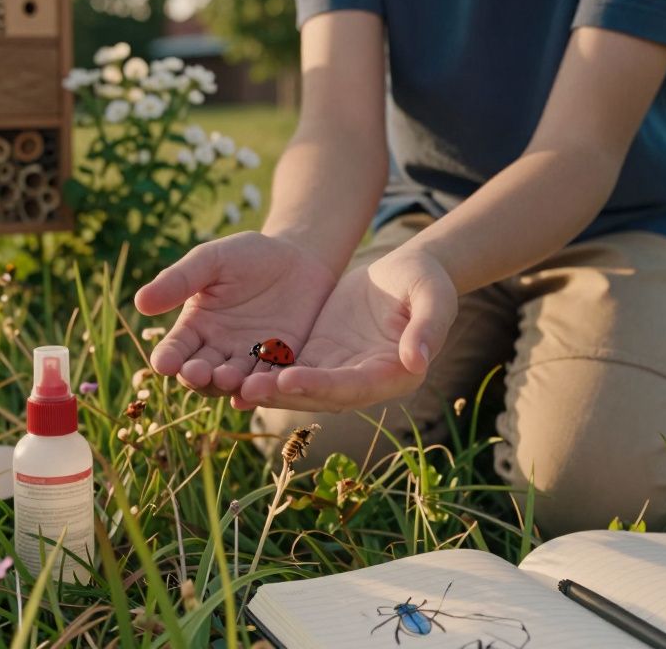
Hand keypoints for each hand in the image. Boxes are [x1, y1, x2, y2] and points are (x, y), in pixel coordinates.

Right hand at [134, 232, 338, 395]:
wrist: (298, 258)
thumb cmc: (247, 255)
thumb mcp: (211, 261)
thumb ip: (180, 280)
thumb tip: (140, 302)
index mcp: (195, 328)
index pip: (175, 350)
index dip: (168, 358)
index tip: (163, 363)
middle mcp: (218, 351)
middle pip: (201, 374)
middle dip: (197, 376)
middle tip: (197, 372)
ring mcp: (250, 361)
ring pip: (234, 383)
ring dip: (229, 385)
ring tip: (228, 378)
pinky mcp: (281, 365)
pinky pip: (271, 381)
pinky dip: (265, 387)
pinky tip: (260, 389)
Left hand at [237, 249, 457, 411]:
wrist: (407, 272)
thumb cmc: (427, 281)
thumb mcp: (433, 297)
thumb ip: (427, 327)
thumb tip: (417, 360)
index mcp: (395, 374)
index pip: (354, 386)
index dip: (321, 385)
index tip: (289, 378)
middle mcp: (364, 382)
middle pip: (320, 394)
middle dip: (284, 394)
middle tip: (248, 389)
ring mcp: (338, 371)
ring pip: (299, 386)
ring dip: (267, 389)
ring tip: (231, 384)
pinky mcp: (319, 356)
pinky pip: (288, 368)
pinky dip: (263, 373)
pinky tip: (231, 372)